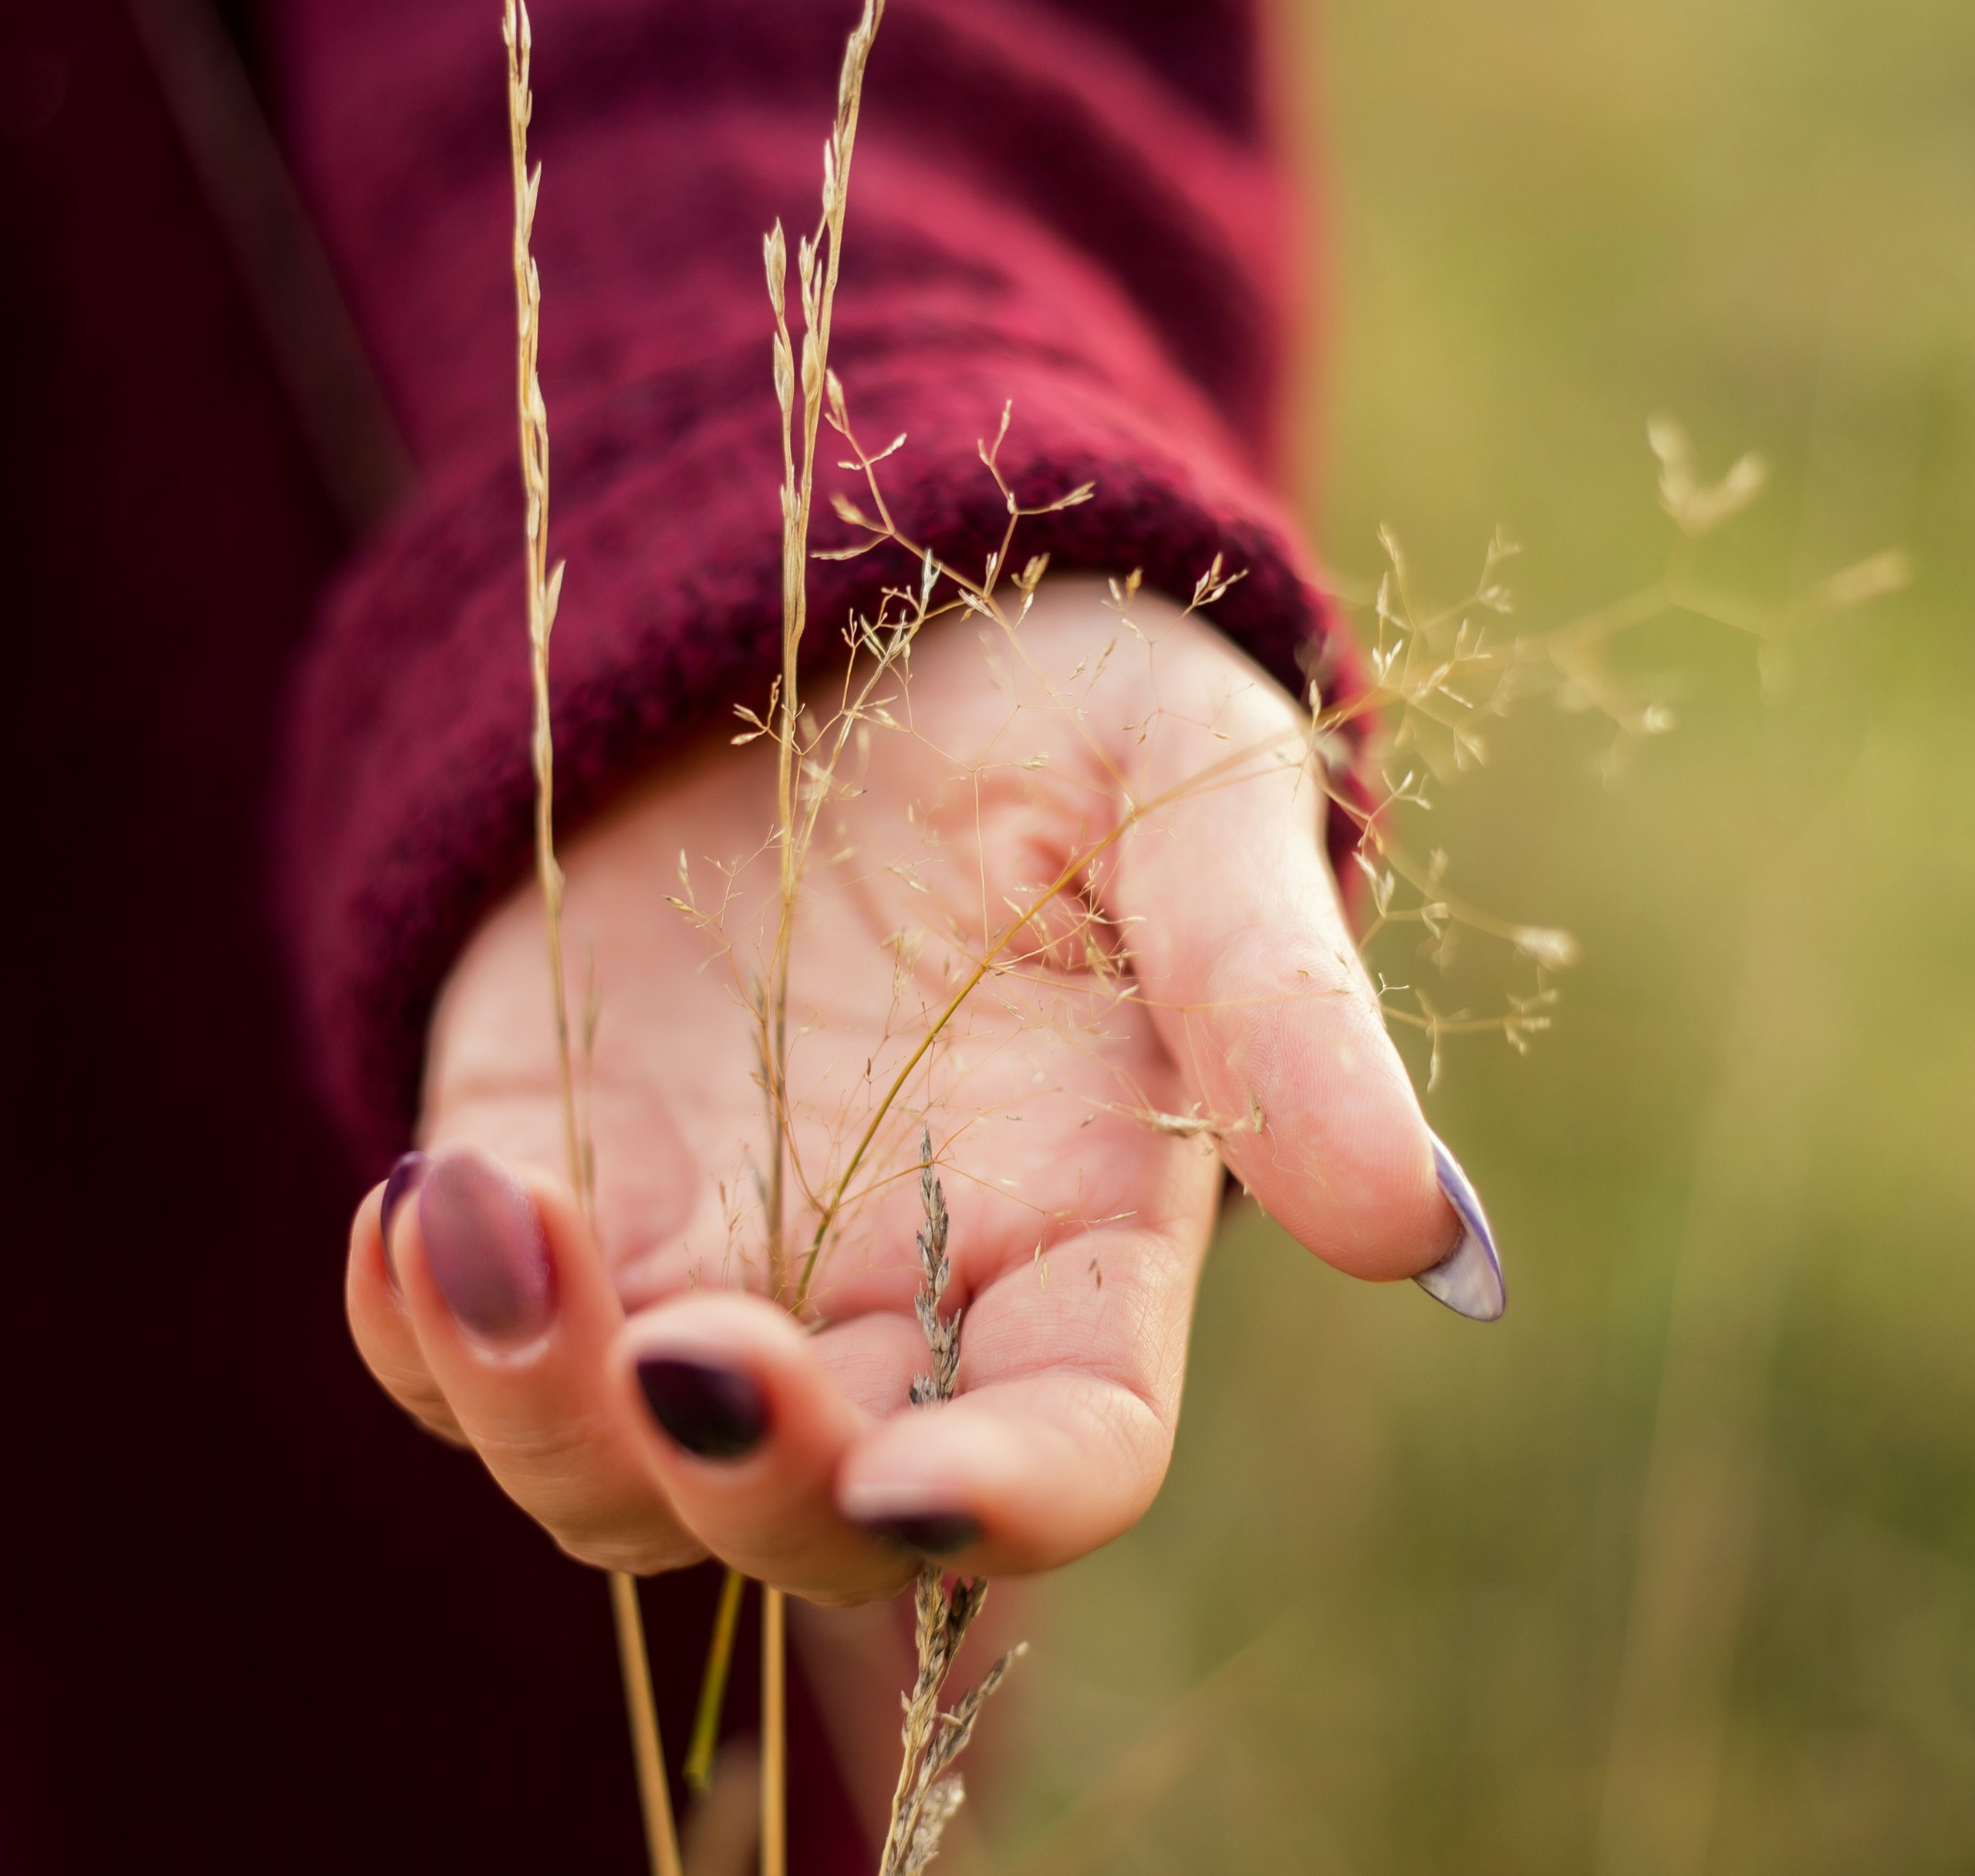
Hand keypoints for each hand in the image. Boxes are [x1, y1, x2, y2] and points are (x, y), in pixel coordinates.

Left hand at [345, 578, 1467, 1604]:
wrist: (863, 614)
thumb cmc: (1063, 700)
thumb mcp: (1193, 801)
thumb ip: (1277, 1005)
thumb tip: (1416, 1231)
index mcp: (1077, 1227)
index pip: (1068, 1442)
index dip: (1008, 1498)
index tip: (922, 1480)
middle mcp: (893, 1286)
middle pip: (815, 1507)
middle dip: (747, 1477)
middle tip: (692, 1352)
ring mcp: (714, 1245)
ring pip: (610, 1468)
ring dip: (537, 1407)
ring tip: (487, 1230)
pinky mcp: (564, 1173)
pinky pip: (462, 1341)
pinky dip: (421, 1324)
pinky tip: (416, 1209)